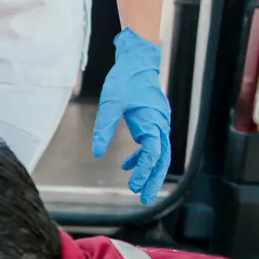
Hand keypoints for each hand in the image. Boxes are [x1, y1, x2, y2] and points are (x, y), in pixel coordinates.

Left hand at [92, 29, 173, 200]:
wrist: (138, 59)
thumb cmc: (125, 78)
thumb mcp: (110, 103)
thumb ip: (103, 128)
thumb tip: (96, 152)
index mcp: (152, 121)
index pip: (153, 153)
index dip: (144, 171)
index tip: (132, 185)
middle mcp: (160, 124)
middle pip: (162, 158)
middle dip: (153, 180)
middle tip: (145, 199)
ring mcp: (158, 122)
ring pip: (159, 153)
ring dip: (149, 171)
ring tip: (138, 189)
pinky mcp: (152, 120)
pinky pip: (151, 144)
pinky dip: (141, 157)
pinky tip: (127, 166)